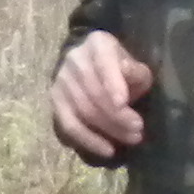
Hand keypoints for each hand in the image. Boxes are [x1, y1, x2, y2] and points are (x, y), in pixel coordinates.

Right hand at [48, 30, 152, 162]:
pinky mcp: (55, 101)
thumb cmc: (120, 66)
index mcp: (97, 44)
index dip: (112, 83)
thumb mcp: (133, 64)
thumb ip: (135, 71)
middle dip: (117, 115)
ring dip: (109, 129)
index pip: (103, 63)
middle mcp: (74, 59)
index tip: (123, 102)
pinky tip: (107, 150)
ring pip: (84, 111)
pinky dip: (89, 140)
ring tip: (131, 139)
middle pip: (94, 92)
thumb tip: (128, 73)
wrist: (91, 63)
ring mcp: (61, 81)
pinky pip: (70, 125)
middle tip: (138, 130)